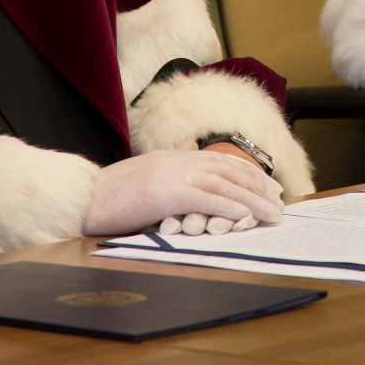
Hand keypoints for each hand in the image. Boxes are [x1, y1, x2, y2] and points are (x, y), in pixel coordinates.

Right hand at [82, 149, 283, 237]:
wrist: (84, 198)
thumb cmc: (113, 192)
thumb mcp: (147, 171)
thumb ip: (173, 162)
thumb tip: (192, 149)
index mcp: (176, 157)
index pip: (222, 161)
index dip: (250, 172)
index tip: (269, 185)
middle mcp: (179, 162)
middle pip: (229, 171)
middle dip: (259, 186)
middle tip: (280, 201)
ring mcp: (173, 177)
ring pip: (223, 186)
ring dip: (252, 200)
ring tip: (272, 214)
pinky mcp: (165, 195)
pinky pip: (204, 200)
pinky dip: (227, 207)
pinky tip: (244, 215)